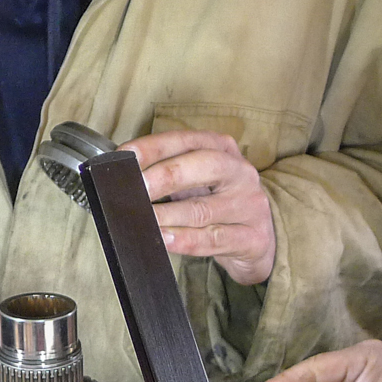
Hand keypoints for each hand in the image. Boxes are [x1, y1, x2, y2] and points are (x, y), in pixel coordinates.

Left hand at [122, 131, 276, 285]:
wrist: (258, 241)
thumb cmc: (218, 204)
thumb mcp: (198, 181)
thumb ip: (168, 174)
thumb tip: (124, 177)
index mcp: (223, 149)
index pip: (186, 140)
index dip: (153, 147)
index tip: (125, 157)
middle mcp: (241, 173)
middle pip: (203, 166)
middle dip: (165, 175)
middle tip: (135, 188)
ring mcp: (250, 205)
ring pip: (204, 208)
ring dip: (168, 215)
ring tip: (142, 219)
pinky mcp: (253, 238)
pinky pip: (214, 239)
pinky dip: (185, 240)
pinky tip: (164, 240)